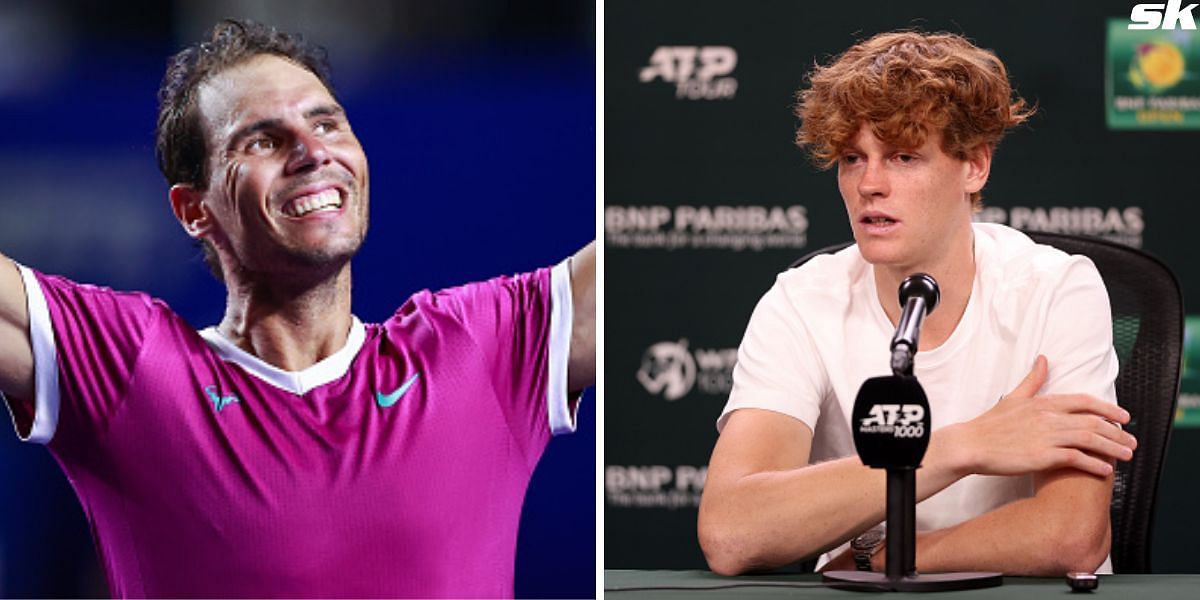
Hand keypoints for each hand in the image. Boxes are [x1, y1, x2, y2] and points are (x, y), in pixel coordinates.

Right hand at [939, 355, 1135, 477]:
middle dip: (1117, 432)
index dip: (1108, 409)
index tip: (1124, 417)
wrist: (970, 445)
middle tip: (1132, 441)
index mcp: (1044, 403)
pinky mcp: (1042, 456)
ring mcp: (1046, 437)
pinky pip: (1076, 459)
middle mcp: (1049, 417)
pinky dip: (1094, 463)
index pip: (1084, 401)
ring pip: (1089, 439)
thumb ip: (1033, 380)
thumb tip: (1043, 359)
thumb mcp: (1014, 397)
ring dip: (1112, 447)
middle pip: (1093, 421)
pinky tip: (1105, 469)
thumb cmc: (990, 424)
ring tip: (1126, 455)